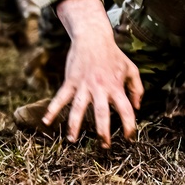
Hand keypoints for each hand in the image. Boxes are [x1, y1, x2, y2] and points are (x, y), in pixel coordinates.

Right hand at [41, 0, 142, 146]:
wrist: (93, 37)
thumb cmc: (114, 54)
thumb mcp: (131, 69)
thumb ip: (137, 88)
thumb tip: (138, 107)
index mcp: (116, 86)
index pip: (126, 110)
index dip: (130, 125)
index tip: (130, 138)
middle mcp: (100, 88)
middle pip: (101, 113)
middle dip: (103, 132)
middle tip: (104, 146)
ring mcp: (83, 85)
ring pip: (78, 108)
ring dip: (74, 125)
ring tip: (72, 140)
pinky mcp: (71, 81)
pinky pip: (60, 98)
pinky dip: (53, 109)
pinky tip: (46, 122)